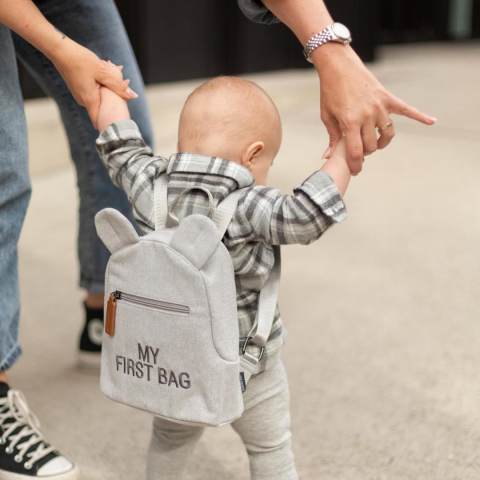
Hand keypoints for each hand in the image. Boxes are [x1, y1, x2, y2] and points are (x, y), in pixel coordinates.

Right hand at [51, 40, 137, 127]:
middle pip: (104, 106)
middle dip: (114, 96)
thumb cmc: (80, 60)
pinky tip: (101, 69)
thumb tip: (133, 96)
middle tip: (120, 76)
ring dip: (107, 86)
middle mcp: (84, 101)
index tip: (121, 117)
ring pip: (100, 96)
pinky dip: (100, 82)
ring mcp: (81, 95)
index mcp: (90, 100)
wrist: (59, 50)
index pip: (100, 121)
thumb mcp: (103, 72)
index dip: (111, 122)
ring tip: (108, 69)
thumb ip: (118, 85)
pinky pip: (94, 90)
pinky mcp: (79, 89)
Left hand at [314, 45, 436, 174]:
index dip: (355, 165)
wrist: (339, 67)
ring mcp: (379, 106)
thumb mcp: (327, 116)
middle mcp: (367, 115)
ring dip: (382, 142)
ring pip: (387, 134)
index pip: (356, 152)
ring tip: (376, 143)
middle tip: (360, 150)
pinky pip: (406, 109)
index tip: (355, 171)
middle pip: (372, 145)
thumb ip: (333, 137)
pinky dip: (420, 116)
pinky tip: (432, 121)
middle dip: (366, 152)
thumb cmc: (330, 92)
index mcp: (349, 122)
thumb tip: (328, 157)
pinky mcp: (387, 98)